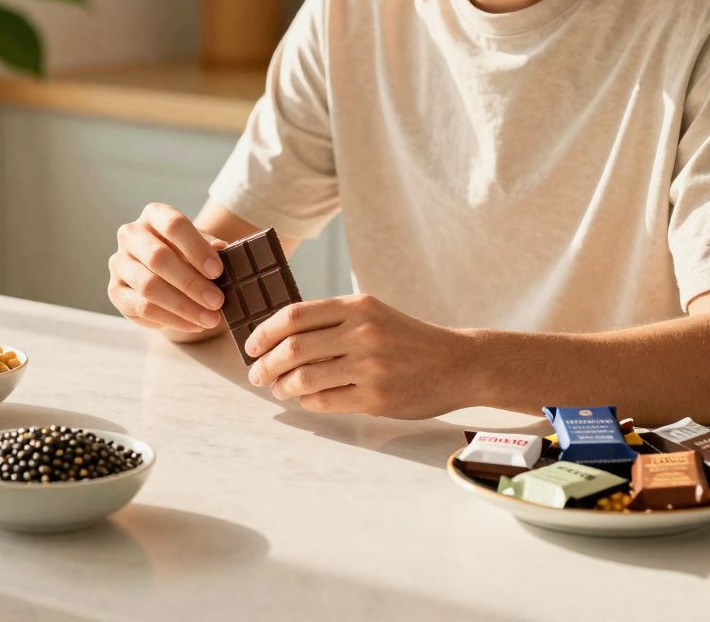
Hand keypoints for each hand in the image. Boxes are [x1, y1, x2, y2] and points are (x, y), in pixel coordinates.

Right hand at [108, 203, 228, 332]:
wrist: (165, 276)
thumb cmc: (187, 256)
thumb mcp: (202, 247)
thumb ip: (211, 249)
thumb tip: (222, 250)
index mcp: (155, 215)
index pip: (173, 225)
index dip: (196, 248)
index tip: (218, 271)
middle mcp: (131, 235)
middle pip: (158, 257)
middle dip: (191, 283)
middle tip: (217, 301)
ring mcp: (119, 263)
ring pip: (148, 286)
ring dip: (183, 306)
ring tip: (210, 318)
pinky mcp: (115, 291)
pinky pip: (142, 308)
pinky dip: (171, 319)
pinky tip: (193, 325)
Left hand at [245, 294, 467, 418]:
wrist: (458, 363)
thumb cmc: (409, 339)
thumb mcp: (374, 315)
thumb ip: (333, 321)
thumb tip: (280, 336)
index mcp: (358, 307)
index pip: (295, 315)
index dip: (264, 331)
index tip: (251, 345)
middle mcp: (362, 333)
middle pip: (293, 348)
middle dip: (265, 364)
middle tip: (256, 373)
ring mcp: (370, 367)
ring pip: (304, 378)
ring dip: (282, 386)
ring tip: (278, 389)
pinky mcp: (376, 397)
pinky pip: (325, 401)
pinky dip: (307, 402)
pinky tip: (305, 399)